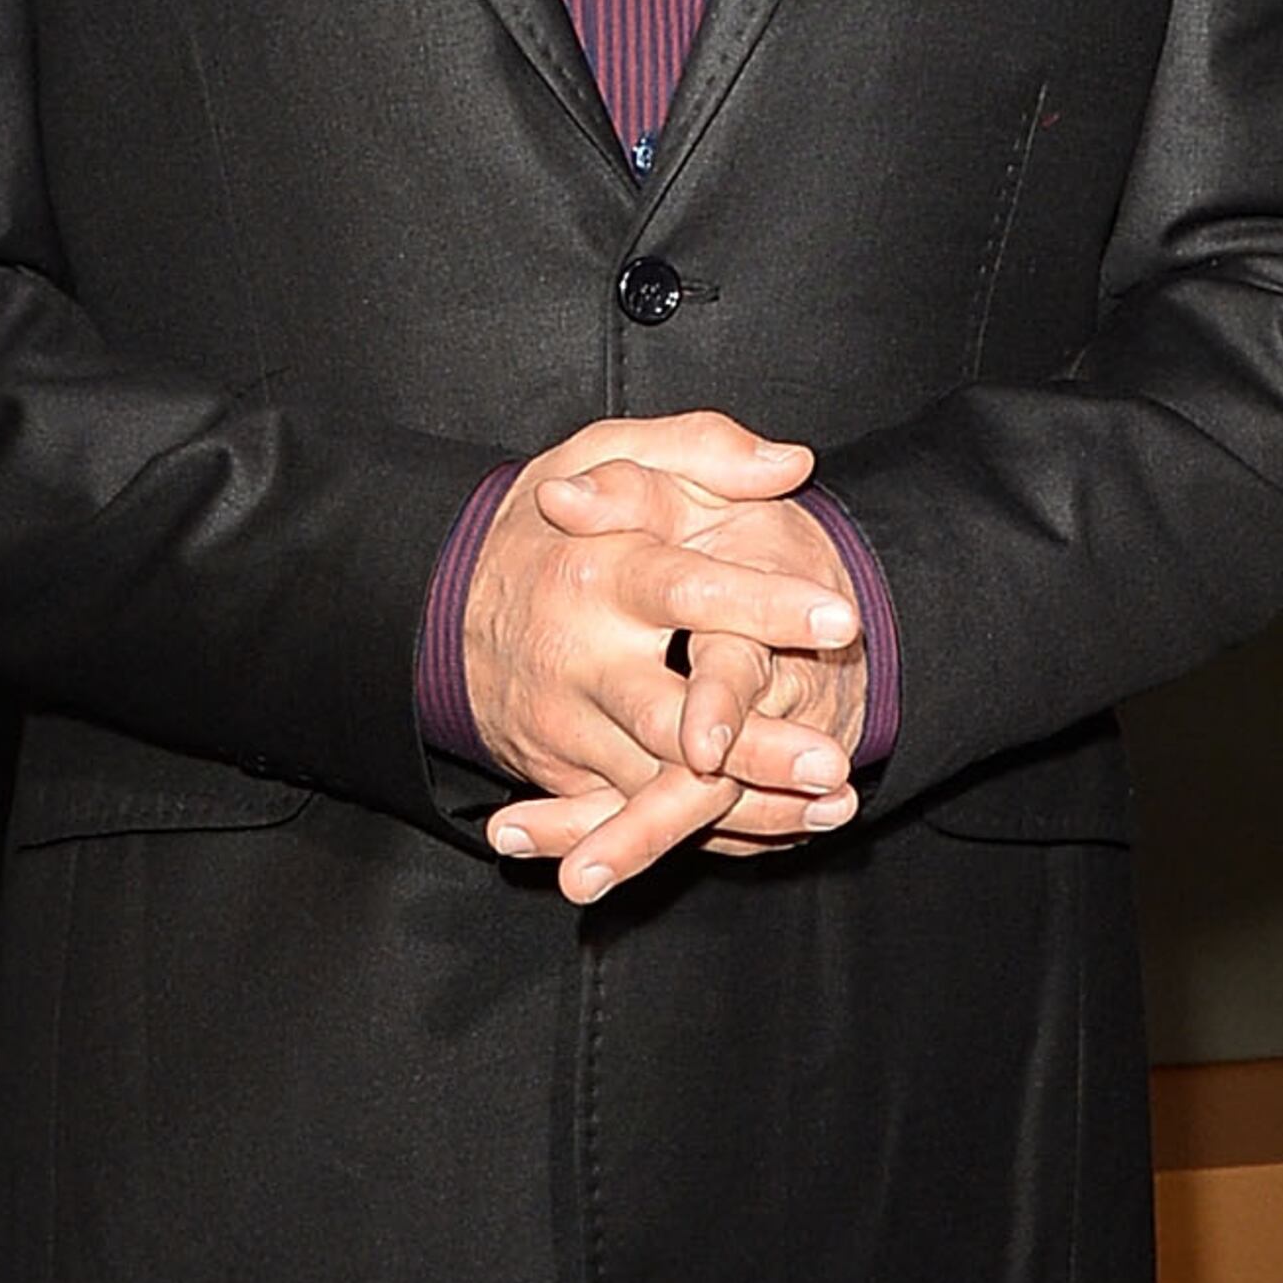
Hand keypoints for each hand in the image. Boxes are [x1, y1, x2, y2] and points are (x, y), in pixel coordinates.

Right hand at [466, 411, 867, 899]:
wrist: (442, 606)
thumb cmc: (555, 526)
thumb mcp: (607, 453)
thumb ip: (702, 449)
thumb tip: (793, 464)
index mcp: (597, 573)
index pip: (688, 590)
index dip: (763, 606)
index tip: (840, 617)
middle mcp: (578, 658)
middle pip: (669, 714)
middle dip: (752, 746)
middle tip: (832, 758)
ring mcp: (568, 726)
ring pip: (658, 782)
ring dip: (745, 806)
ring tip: (828, 809)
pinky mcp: (565, 773)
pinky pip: (635, 815)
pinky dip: (709, 833)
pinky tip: (782, 832)